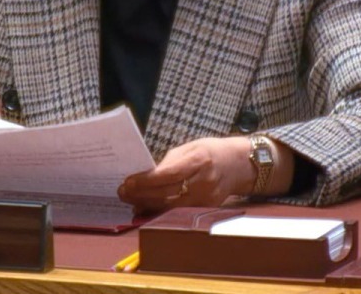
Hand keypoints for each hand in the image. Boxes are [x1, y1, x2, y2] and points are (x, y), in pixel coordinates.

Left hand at [118, 137, 254, 213]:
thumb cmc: (210, 152)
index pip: (168, 174)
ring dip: (147, 205)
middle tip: (122, 192)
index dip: (146, 180)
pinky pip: (178, 212)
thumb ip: (169, 162)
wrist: (238, 164)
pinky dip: (159, 211)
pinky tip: (145, 209)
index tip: (128, 181)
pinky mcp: (206, 209)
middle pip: (167, 193)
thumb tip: (145, 176)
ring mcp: (206, 198)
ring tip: (130, 201)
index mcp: (199, 160)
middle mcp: (204, 181)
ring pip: (170, 207)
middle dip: (141, 194)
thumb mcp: (190, 148)